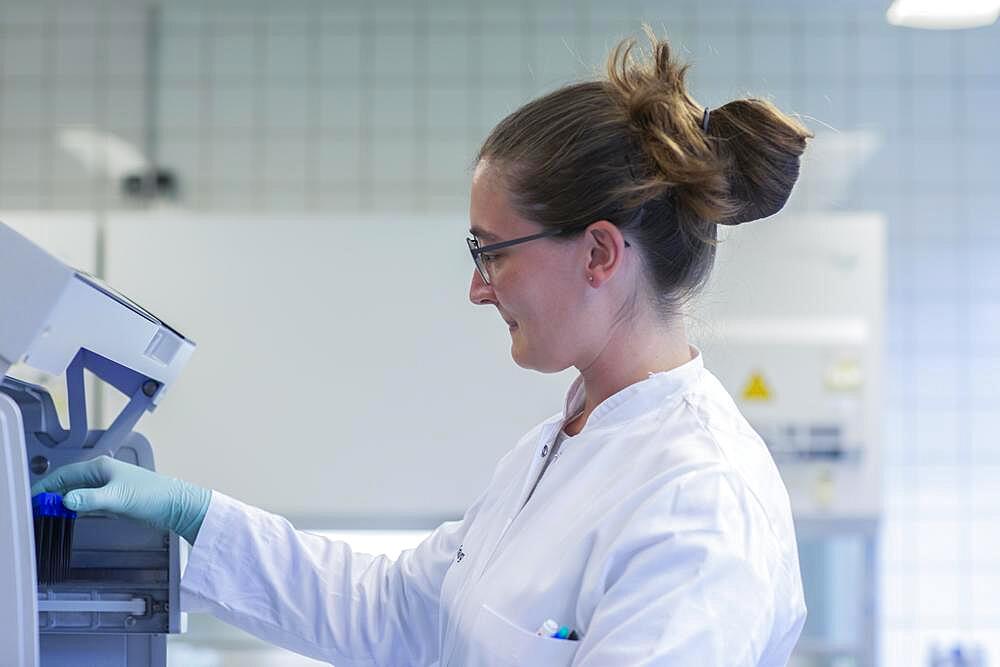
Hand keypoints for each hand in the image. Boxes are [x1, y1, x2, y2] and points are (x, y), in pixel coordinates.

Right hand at [31, 455, 210, 544]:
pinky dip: (74, 509)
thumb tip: (65, 500)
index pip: (65, 474)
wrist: (175, 506)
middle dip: (51, 495)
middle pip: (68, 484)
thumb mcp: (118, 498)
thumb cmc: (152, 495)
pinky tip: (66, 517)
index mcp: (101, 467)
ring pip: (76, 494)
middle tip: (35, 510)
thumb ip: (90, 500)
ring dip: (62, 503)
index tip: (32, 498)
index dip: (46, 485)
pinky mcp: (113, 501)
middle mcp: (101, 475)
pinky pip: (86, 503)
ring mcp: (107, 488)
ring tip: (46, 515)